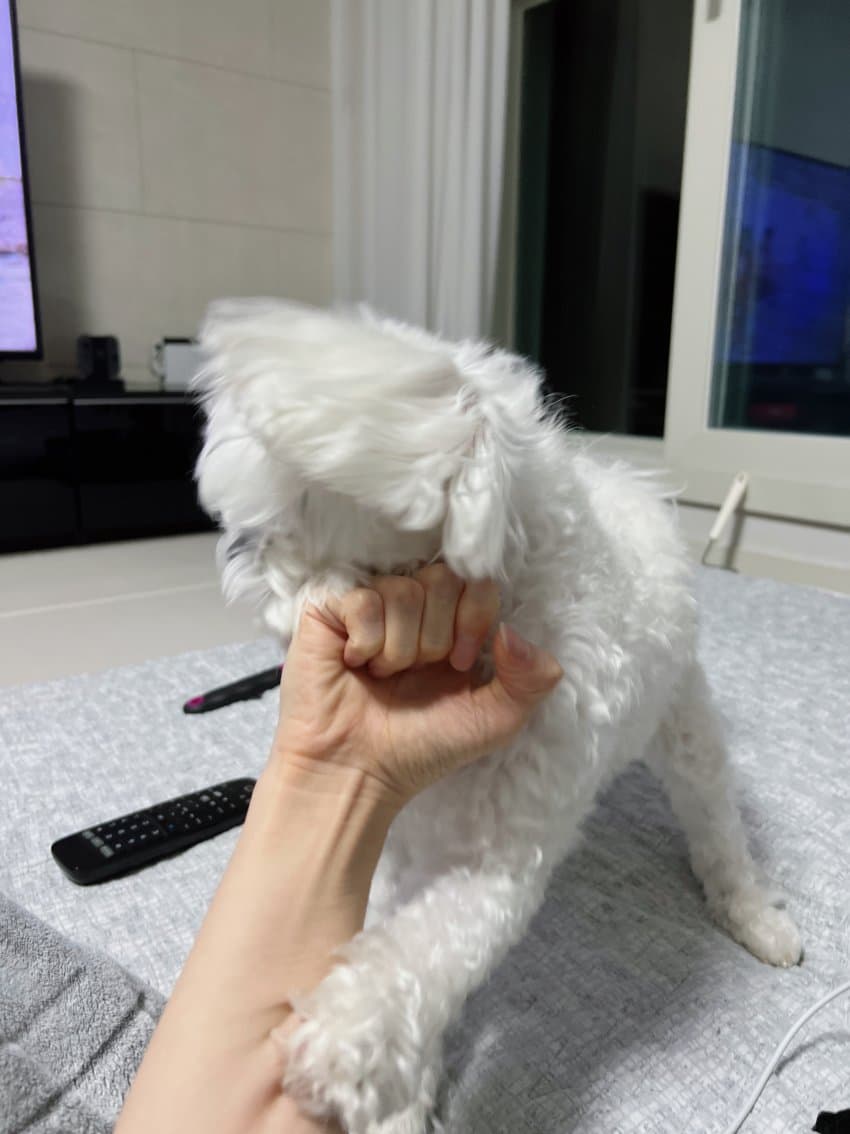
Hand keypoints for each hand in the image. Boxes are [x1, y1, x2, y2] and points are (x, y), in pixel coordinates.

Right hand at [270, 565, 562, 805]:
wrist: (358, 771)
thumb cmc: (424, 746)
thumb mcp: (497, 719)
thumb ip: (532, 677)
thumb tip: (511, 630)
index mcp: (456, 624)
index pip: (478, 583)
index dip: (473, 620)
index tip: (459, 665)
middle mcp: (415, 608)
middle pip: (443, 579)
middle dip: (436, 638)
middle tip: (416, 673)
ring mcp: (372, 604)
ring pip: (403, 590)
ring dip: (399, 648)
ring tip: (383, 675)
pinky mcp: (330, 609)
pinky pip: (363, 600)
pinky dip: (366, 642)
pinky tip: (356, 664)